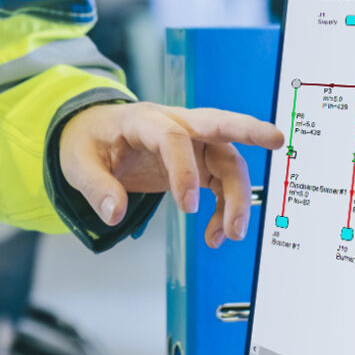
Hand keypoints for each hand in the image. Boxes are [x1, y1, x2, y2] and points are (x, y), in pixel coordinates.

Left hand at [59, 102, 283, 247]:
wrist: (91, 133)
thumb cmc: (87, 141)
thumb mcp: (76, 162)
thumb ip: (95, 187)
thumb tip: (114, 213)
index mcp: (142, 119)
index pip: (172, 137)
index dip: (183, 171)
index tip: (186, 208)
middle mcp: (172, 124)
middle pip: (217, 123)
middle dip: (248, 129)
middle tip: (277, 139)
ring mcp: (189, 142)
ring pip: (227, 161)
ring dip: (237, 197)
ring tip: (229, 234)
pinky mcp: (196, 160)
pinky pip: (221, 183)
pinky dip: (225, 208)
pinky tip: (214, 234)